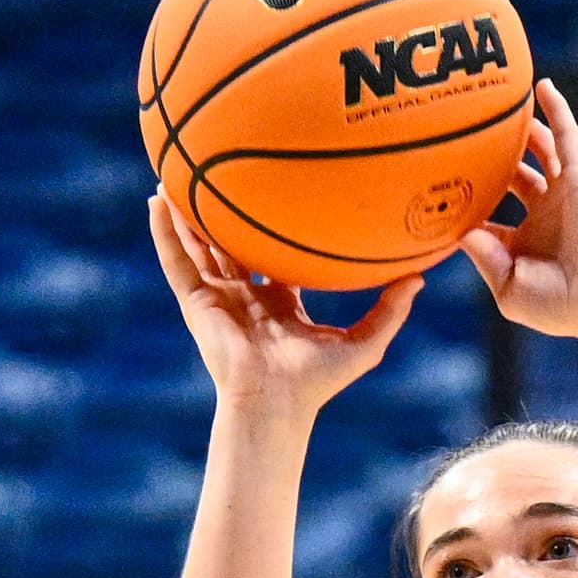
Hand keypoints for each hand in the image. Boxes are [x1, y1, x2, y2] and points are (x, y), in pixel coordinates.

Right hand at [145, 194, 421, 424]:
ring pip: (197, 246)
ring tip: (176, 174)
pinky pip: (176, 261)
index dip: (272, 230)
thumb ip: (391, 308)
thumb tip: (421, 275)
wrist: (275, 402)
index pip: (272, 259)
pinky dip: (164, 232)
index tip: (277, 195)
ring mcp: (217, 298)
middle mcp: (244, 297)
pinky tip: (157, 201)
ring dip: (186, 213)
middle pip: (230, 244)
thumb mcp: (365, 341)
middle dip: (224, 214)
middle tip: (224, 174)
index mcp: (278, 303)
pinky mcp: (196, 303)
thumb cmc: (318, 381)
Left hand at [457, 79, 577, 344]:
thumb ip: (484, 260)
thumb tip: (459, 230)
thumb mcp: (510, 290)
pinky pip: (567, 137)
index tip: (435, 196)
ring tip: (500, 112)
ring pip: (539, 153)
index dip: (465, 210)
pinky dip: (556, 112)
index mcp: (521, 245)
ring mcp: (562, 194)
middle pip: (512, 179)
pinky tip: (542, 88)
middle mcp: (541, 216)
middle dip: (490, 164)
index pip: (487, 220)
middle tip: (462, 145)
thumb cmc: (560, 305)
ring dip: (522, 134)